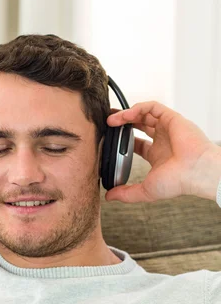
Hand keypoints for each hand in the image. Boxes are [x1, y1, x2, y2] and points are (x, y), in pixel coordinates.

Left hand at [105, 101, 220, 202]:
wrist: (196, 171)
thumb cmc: (178, 182)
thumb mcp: (145, 191)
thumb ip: (126, 194)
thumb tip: (109, 196)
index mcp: (158, 155)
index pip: (137, 144)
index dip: (122, 141)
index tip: (109, 141)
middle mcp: (163, 140)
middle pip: (139, 126)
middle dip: (122, 123)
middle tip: (107, 125)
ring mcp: (167, 128)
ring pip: (144, 115)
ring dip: (126, 115)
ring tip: (112, 120)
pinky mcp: (172, 118)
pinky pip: (153, 107)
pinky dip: (138, 108)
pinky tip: (127, 115)